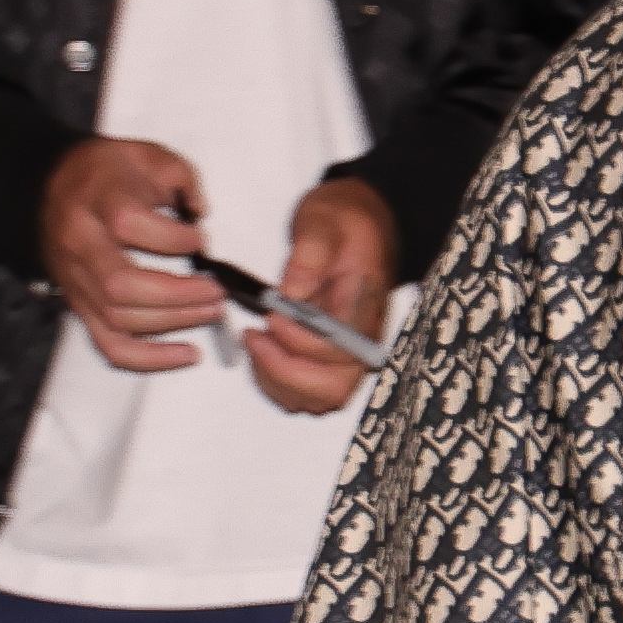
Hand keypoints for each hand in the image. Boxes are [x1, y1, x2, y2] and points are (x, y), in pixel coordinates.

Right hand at [41, 134, 222, 374]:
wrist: (49, 184)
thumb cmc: (104, 172)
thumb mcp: (146, 154)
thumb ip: (182, 178)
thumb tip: (202, 212)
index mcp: (97, 200)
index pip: (128, 224)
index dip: (173, 238)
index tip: (200, 238)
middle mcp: (80, 243)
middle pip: (122, 285)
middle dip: (179, 295)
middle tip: (215, 291)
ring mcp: (76, 280)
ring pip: (119, 319)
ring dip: (173, 323)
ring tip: (211, 312)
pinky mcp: (79, 305)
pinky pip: (109, 345)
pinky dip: (149, 359)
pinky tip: (185, 355)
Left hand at [247, 178, 396, 414]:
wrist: (359, 224)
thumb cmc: (346, 224)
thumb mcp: (324, 223)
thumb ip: (310, 254)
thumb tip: (292, 291)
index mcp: (366, 310)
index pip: (337, 352)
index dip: (298, 342)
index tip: (271, 314)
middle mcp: (360, 342)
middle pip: (331, 390)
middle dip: (284, 372)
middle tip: (257, 338)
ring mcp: (346, 356)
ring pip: (315, 399)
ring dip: (277, 379)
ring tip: (257, 341)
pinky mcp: (329, 360)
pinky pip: (305, 393)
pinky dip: (277, 382)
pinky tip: (262, 350)